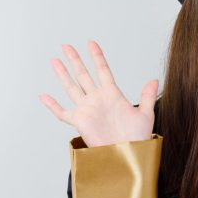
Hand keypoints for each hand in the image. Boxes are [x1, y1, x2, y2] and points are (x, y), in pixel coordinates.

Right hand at [38, 40, 158, 146]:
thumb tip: (154, 80)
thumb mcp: (146, 115)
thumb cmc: (137, 138)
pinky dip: (52, 106)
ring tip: (55, 61)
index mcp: (112, 94)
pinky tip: (43, 96)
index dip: (97, 56)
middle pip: (83, 75)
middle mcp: (97, 99)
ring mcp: (87, 109)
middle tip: (66, 46)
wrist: (127, 155)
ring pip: (71, 87)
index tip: (91, 43)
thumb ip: (147, 97)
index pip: (102, 70)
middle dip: (75, 60)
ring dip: (63, 74)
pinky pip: (63, 113)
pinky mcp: (80, 122)